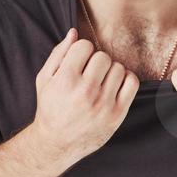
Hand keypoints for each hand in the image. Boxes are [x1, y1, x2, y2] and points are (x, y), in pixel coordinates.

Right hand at [32, 27, 139, 160]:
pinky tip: (114, 85)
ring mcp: (103, 104)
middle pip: (103, 56)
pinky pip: (132, 82)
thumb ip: (58, 54)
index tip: (78, 63)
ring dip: (110, 71)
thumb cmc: (50, 108)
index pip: (84, 46)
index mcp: (65, 81)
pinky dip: (126, 79)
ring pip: (118, 68)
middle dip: (95, 61)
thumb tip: (74, 33)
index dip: (81, 52)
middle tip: (89, 73)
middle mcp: (86, 92)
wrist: (58, 143)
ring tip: (100, 81)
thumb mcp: (44, 80)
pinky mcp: (117, 114)